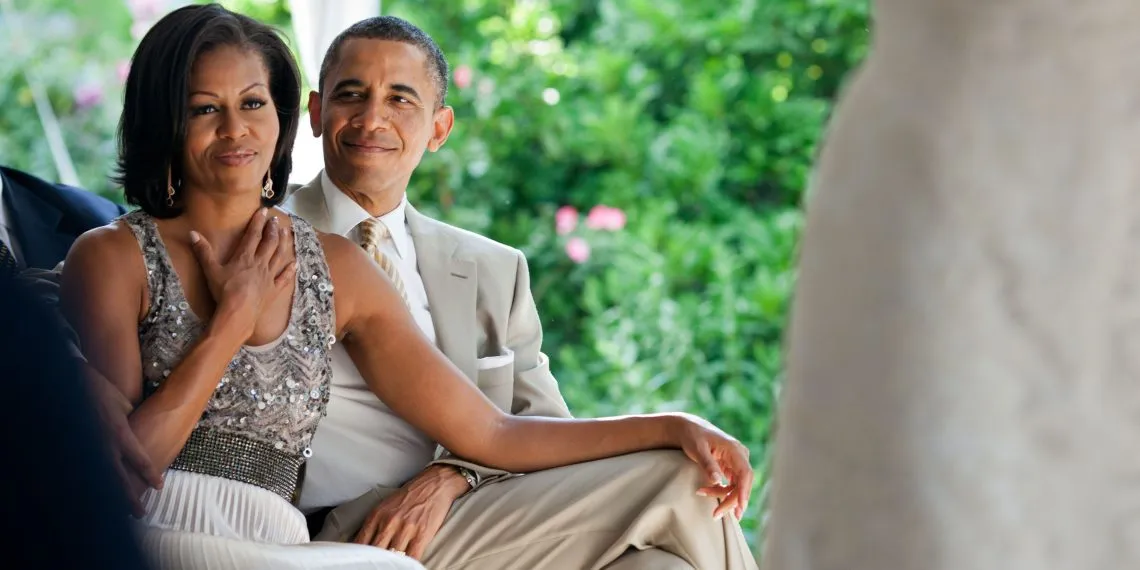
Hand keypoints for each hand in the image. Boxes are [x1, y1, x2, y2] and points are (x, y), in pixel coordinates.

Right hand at [82, 361, 163, 515]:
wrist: (74, 382)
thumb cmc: (103, 392)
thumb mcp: (124, 405)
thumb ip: (134, 423)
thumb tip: (142, 435)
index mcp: (120, 433)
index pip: (139, 459)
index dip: (150, 474)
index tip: (158, 486)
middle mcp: (105, 444)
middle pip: (120, 478)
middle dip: (130, 497)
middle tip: (141, 513)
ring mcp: (90, 447)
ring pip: (103, 478)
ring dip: (112, 495)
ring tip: (120, 512)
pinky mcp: (78, 447)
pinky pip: (89, 470)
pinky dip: (96, 484)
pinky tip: (101, 496)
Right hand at [189, 208, 294, 336]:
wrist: (238, 313)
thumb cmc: (224, 291)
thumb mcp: (210, 270)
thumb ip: (203, 251)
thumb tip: (192, 233)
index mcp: (245, 257)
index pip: (253, 235)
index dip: (258, 222)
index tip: (264, 210)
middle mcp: (260, 264)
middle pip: (269, 243)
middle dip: (273, 230)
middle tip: (275, 220)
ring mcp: (269, 277)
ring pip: (279, 256)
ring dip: (283, 243)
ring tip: (287, 232)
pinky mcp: (274, 290)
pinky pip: (284, 278)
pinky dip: (290, 270)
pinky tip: (295, 263)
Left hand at [352, 465, 470, 558]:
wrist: (434, 483)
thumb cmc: (410, 496)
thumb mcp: (385, 506)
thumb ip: (374, 525)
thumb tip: (363, 544)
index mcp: (377, 516)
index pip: (360, 543)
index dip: (359, 556)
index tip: (361, 561)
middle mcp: (389, 522)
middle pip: (375, 552)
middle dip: (374, 561)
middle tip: (375, 565)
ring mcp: (405, 529)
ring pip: (392, 557)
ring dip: (392, 564)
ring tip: (391, 566)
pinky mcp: (422, 534)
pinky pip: (412, 557)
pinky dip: (408, 565)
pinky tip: (406, 566)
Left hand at [672, 413, 753, 520]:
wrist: (689, 429)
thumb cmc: (693, 437)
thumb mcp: (698, 449)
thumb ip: (708, 464)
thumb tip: (717, 481)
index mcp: (735, 449)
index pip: (745, 473)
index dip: (744, 491)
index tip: (740, 507)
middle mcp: (740, 456)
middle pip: (742, 484)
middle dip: (731, 500)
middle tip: (717, 514)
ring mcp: (736, 462)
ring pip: (737, 486)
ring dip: (723, 496)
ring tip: (702, 495)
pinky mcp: (731, 468)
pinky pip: (731, 484)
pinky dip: (721, 492)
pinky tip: (708, 494)